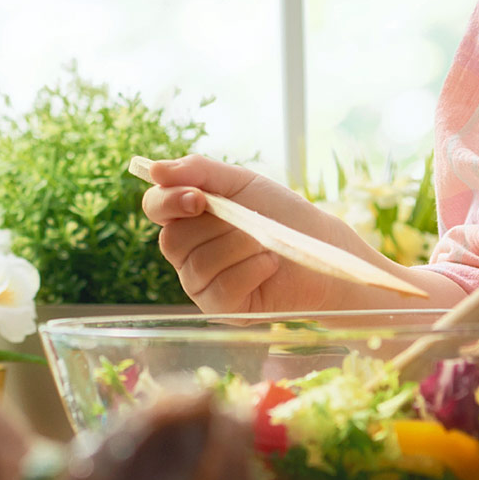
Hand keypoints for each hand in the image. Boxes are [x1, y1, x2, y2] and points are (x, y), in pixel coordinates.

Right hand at [142, 155, 448, 313]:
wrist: (323, 250)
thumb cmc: (283, 215)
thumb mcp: (244, 183)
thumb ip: (200, 171)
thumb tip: (155, 169)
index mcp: (188, 219)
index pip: (155, 207)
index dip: (168, 201)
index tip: (198, 197)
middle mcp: (188, 254)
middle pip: (172, 240)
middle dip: (215, 226)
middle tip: (247, 220)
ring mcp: (202, 285)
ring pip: (198, 265)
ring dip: (239, 246)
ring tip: (266, 241)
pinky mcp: (224, 310)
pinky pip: (220, 290)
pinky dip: (250, 270)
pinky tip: (271, 263)